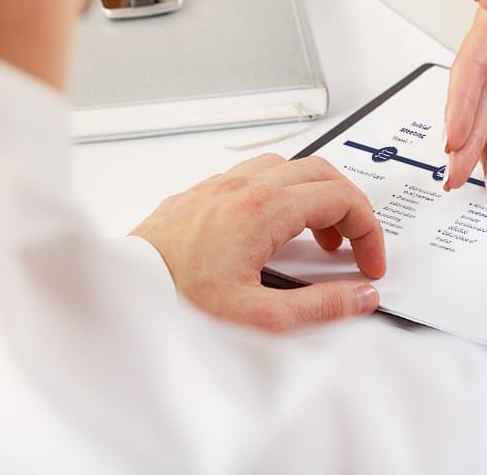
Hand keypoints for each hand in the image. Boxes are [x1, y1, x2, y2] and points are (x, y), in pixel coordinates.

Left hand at [131, 154, 386, 331]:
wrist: (117, 296)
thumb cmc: (174, 303)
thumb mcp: (260, 319)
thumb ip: (321, 307)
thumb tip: (361, 296)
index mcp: (263, 210)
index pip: (341, 199)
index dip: (368, 231)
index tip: (369, 264)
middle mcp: (241, 187)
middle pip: (320, 172)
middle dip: (349, 206)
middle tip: (355, 243)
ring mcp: (217, 186)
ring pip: (286, 166)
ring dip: (313, 195)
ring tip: (317, 236)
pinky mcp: (198, 195)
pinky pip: (253, 175)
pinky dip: (280, 194)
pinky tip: (272, 228)